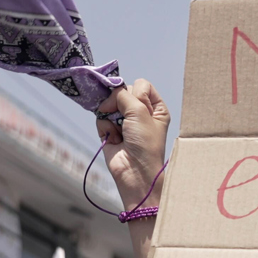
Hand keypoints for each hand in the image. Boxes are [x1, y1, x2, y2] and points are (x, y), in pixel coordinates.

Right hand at [96, 79, 170, 210]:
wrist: (135, 171)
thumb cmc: (145, 142)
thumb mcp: (140, 112)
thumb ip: (124, 95)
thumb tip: (109, 92)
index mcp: (156, 108)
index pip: (142, 85)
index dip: (135, 92)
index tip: (137, 105)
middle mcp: (141, 113)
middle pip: (123, 92)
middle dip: (120, 104)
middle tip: (124, 118)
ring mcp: (124, 122)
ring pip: (109, 105)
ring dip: (111, 117)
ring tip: (119, 131)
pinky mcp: (110, 131)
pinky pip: (101, 118)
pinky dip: (105, 127)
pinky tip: (113, 139)